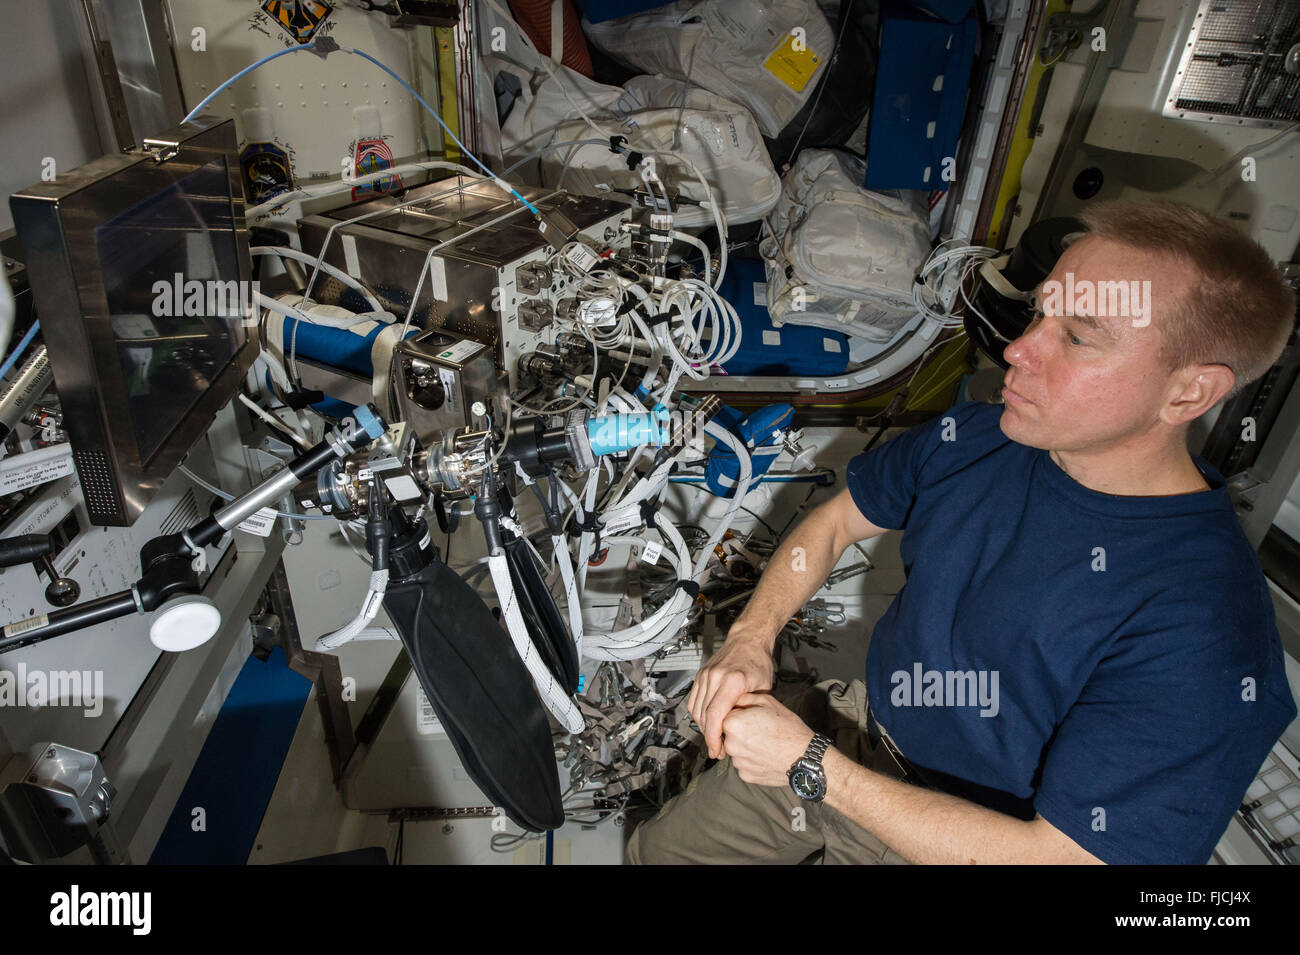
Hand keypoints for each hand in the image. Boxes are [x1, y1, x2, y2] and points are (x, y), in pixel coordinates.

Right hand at [687, 631, 774, 758]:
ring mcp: (705, 675)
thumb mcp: (763, 688)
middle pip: (703, 715)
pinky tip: (707, 722)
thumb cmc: (758, 661)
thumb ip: (750, 709)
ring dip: (702, 727)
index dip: (713, 737)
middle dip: (709, 737)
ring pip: (696, 709)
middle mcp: (715, 677)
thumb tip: (742, 730)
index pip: (714, 715)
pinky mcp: (701, 675)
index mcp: (732, 681)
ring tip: (713, 738)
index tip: (716, 749)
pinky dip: (698, 714)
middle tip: (717, 749)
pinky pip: (693, 700)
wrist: (748, 640)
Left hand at [720, 693, 814, 787]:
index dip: (740, 714)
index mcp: (732, 723)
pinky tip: (766, 755)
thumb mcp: (768, 701)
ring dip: (745, 746)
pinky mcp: (745, 775)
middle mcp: (730, 744)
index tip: (753, 716)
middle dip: (740, 730)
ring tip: (765, 743)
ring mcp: (737, 762)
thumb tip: (733, 698)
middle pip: (729, 733)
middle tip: (761, 729)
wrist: (804, 756)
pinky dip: (751, 760)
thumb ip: (745, 698)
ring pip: (736, 749)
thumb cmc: (788, 726)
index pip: (726, 715)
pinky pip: (743, 763)